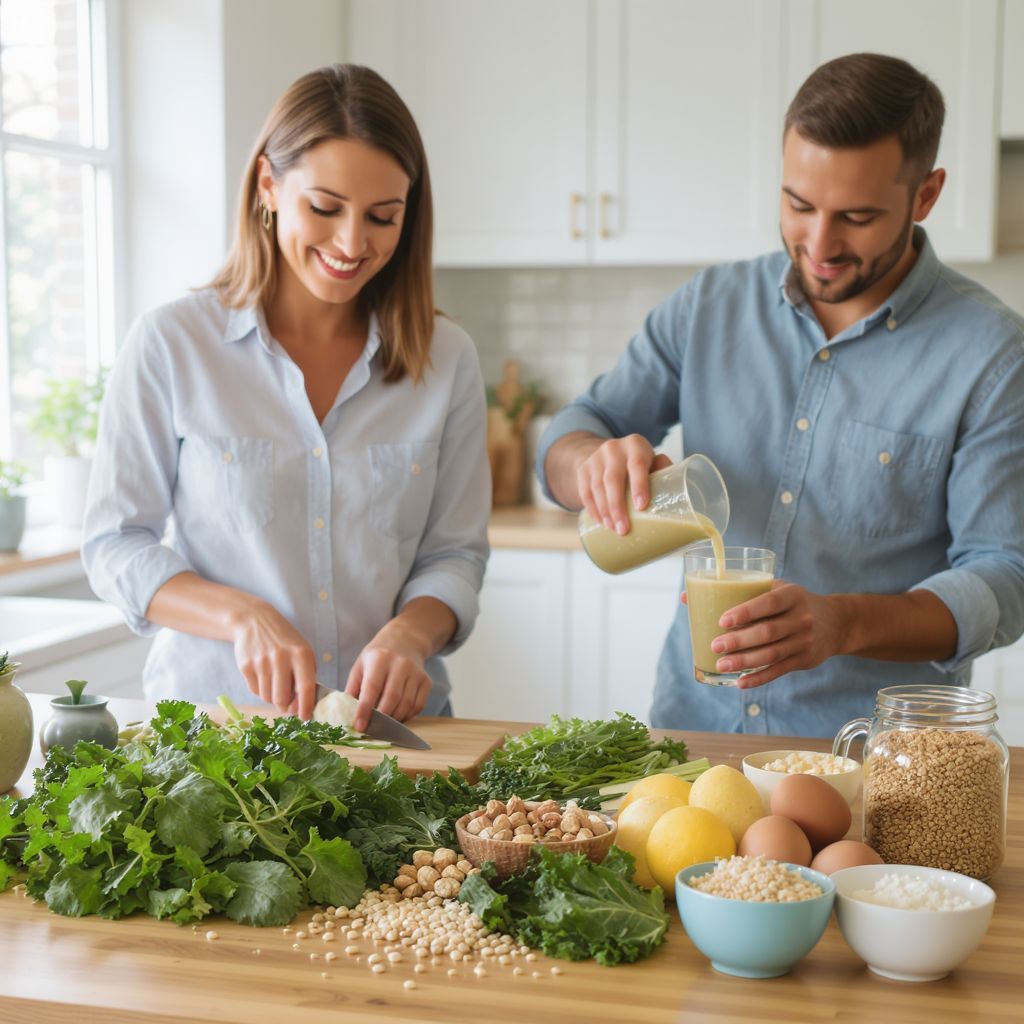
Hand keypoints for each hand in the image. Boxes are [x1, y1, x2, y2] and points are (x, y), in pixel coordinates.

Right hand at [232, 601, 317, 718]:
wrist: (255, 621)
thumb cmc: (284, 641)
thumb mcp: (302, 651)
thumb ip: (306, 675)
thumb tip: (302, 705)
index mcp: (301, 654)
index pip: (306, 687)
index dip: (306, 706)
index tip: (305, 718)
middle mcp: (281, 658)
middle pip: (283, 698)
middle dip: (285, 707)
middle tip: (286, 706)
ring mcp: (262, 662)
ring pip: (267, 697)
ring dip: (272, 697)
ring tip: (274, 684)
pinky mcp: (246, 666)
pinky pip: (255, 690)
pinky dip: (260, 690)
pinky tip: (263, 676)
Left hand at [345, 625, 431, 731]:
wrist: (404, 641)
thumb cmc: (377, 657)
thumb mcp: (360, 666)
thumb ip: (353, 689)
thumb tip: (347, 714)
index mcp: (380, 658)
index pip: (372, 688)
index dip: (365, 709)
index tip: (359, 726)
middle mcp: (401, 664)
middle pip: (392, 698)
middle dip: (381, 718)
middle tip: (371, 729)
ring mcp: (416, 672)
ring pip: (406, 704)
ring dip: (394, 719)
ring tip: (383, 724)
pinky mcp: (426, 681)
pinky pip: (418, 705)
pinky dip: (407, 716)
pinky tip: (397, 716)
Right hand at [576, 435, 672, 534]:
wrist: (609, 453)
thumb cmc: (639, 464)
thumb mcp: (652, 462)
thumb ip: (664, 473)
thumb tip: (681, 498)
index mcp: (636, 445)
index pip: (637, 464)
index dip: (639, 485)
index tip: (641, 507)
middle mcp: (613, 448)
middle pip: (612, 479)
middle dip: (617, 507)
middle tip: (623, 529)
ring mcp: (595, 458)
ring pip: (596, 487)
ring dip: (604, 511)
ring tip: (613, 529)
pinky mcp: (583, 469)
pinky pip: (585, 492)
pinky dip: (592, 509)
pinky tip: (600, 521)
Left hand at [686, 581, 847, 687]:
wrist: (835, 622)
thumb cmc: (791, 602)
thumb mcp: (773, 588)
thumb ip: (737, 591)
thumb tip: (686, 596)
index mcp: (792, 595)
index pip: (769, 602)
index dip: (746, 612)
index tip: (722, 620)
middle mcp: (802, 618)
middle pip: (768, 632)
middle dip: (740, 641)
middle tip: (715, 646)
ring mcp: (804, 641)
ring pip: (772, 654)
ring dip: (745, 662)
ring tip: (721, 665)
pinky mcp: (804, 660)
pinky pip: (778, 671)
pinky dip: (759, 678)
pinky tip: (740, 683)